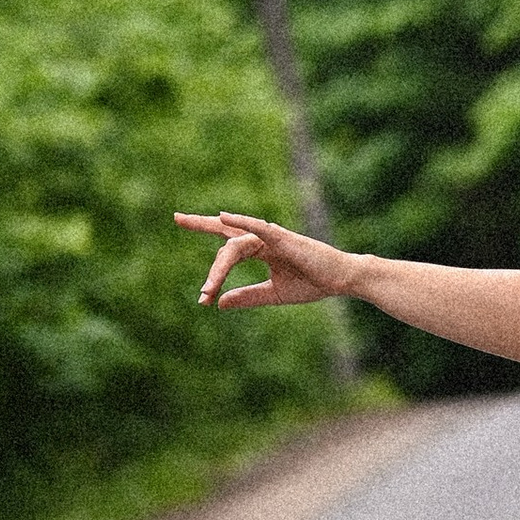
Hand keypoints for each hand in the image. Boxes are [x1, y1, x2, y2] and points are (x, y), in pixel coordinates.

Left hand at [176, 211, 351, 309]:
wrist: (342, 280)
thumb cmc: (313, 283)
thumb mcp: (273, 294)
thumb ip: (247, 296)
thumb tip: (218, 303)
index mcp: (261, 249)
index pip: (227, 241)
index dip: (204, 229)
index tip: (179, 220)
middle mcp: (263, 239)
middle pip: (226, 236)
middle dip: (200, 226)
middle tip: (177, 218)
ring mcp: (273, 237)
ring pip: (236, 246)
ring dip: (220, 268)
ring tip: (207, 289)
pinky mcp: (284, 239)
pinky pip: (259, 228)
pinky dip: (242, 222)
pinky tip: (223, 216)